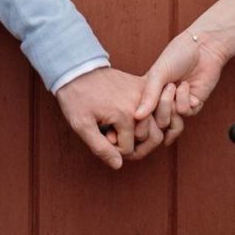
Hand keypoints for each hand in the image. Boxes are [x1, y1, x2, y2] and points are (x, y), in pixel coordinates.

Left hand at [56, 67, 176, 168]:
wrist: (78, 69)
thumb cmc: (77, 98)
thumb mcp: (82, 125)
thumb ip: (101, 148)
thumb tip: (118, 165)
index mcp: (125, 115)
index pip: (129, 148)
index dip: (114, 150)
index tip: (102, 140)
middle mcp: (140, 104)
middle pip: (151, 137)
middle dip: (134, 144)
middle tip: (113, 139)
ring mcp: (143, 93)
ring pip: (157, 124)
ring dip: (142, 131)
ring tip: (120, 129)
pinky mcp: (143, 85)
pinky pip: (154, 107)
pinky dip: (148, 117)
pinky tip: (132, 117)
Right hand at [137, 29, 227, 122]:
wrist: (203, 47)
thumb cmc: (177, 55)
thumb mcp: (158, 73)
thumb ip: (148, 95)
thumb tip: (137, 117)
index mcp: (149, 93)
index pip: (142, 117)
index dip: (143, 117)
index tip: (146, 106)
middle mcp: (163, 102)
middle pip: (157, 122)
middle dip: (163, 106)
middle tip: (169, 86)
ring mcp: (178, 104)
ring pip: (171, 120)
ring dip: (174, 102)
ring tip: (176, 85)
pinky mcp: (194, 104)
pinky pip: (186, 112)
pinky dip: (186, 100)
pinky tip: (187, 86)